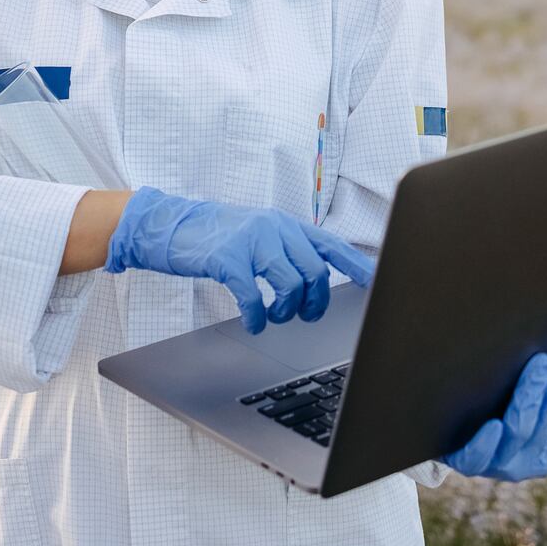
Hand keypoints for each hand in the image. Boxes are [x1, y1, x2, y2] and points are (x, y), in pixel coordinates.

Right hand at [104, 187, 375, 333]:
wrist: (169, 224)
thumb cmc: (216, 236)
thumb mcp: (257, 234)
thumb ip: (285, 250)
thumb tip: (315, 278)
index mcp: (285, 224)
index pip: (331, 245)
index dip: (357, 266)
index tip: (377, 285)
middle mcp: (273, 228)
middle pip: (315, 272)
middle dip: (313, 302)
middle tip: (301, 314)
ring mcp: (249, 241)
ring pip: (290, 284)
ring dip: (287, 310)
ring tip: (275, 315)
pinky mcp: (225, 258)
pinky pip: (253, 295)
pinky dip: (258, 316)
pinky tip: (253, 321)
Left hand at [444, 334, 546, 481]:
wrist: (446, 444)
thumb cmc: (500, 422)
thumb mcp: (540, 421)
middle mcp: (527, 460)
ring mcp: (497, 463)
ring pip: (519, 429)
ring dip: (531, 396)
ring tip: (540, 363)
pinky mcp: (465, 463)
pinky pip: (476, 456)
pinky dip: (486, 442)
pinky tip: (493, 423)